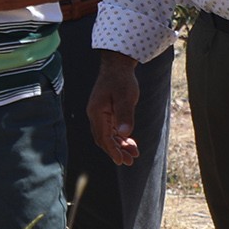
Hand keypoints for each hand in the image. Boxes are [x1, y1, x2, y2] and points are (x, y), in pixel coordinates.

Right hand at [86, 51, 142, 167]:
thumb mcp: (126, 97)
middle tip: (129, 162)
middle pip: (103, 139)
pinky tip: (130, 142)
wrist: (117, 66)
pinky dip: (120, 137)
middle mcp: (95, 115)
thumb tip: (125, 133)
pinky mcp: (106, 112)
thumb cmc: (121, 81)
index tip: (121, 161)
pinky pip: (111, 129)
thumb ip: (125, 115)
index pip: (103, 136)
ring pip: (107, 136)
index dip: (112, 150)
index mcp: (96, 113)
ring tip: (133, 155)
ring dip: (119, 146)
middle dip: (116, 151)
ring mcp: (99, 114)